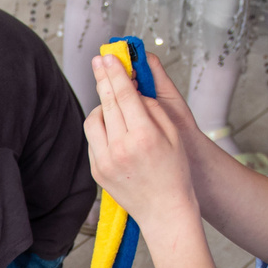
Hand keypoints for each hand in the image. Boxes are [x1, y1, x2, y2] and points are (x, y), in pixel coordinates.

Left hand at [83, 52, 197, 233]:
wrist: (164, 211)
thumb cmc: (174, 172)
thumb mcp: (172, 135)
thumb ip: (152, 108)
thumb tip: (133, 87)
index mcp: (144, 137)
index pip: (124, 95)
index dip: (115, 72)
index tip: (109, 57)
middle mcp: (121, 148)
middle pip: (106, 102)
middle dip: (102, 77)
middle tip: (99, 60)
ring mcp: (106, 161)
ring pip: (93, 120)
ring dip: (101, 106)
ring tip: (111, 102)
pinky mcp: (97, 171)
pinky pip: (92, 140)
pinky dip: (100, 129)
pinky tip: (111, 127)